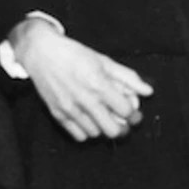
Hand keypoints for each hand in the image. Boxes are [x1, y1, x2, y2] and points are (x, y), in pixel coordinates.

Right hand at [10, 17, 152, 142]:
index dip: (134, 114)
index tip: (134, 113)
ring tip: (102, 117)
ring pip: (96, 134)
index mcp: (99, 83)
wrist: (41, 52)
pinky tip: (88, 120)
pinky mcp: (57, 114)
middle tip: (121, 120)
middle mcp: (85, 99)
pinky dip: (87, 131)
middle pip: (112, 130)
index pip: (125, 111)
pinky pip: (78, 135)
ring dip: (103, 128)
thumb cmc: (73, 54)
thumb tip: (148, 92)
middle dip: (121, 127)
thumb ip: (127, 77)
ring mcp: (70, 109)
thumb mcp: (103, 60)